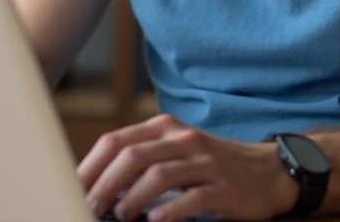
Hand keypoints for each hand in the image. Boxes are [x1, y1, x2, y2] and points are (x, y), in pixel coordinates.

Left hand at [78, 114, 298, 221]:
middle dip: (104, 184)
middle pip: (133, 156)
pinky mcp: (224, 187)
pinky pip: (193, 197)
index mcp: (164, 127)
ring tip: (120, 216)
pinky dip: (171, 210)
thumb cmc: (210, 164)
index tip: (72, 189)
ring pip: (159, 174)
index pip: (116, 141)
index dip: (90, 166)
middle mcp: (183, 139)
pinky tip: (156, 221)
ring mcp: (205, 162)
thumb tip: (94, 183)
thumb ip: (141, 158)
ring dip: (132, 197)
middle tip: (90, 207)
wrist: (267, 171)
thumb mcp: (175, 150)